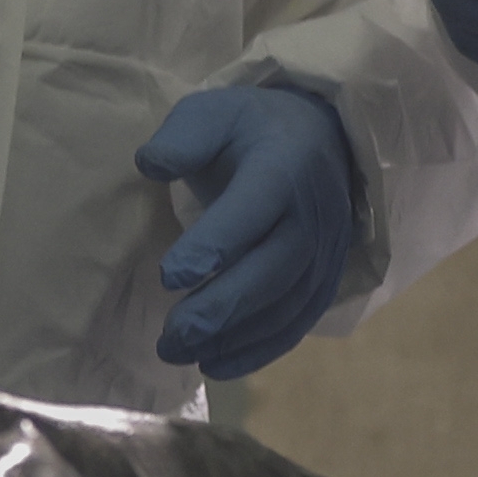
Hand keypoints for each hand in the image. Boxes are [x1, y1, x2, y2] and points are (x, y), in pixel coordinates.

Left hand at [134, 79, 359, 379]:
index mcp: (282, 167)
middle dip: (219, 310)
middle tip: (170, 338)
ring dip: (235, 338)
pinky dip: (260, 350)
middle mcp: (311, 214)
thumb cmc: (251, 129)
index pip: (250, 211)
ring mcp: (325, 251)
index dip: (211, 247)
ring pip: (285, 305)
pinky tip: (218, 365)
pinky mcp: (326, 278)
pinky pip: (298, 322)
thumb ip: (182, 137)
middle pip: (271, 271)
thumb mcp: (214, 111)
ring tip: (182, 355)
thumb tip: (150, 163)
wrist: (320, 139)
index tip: (167, 278)